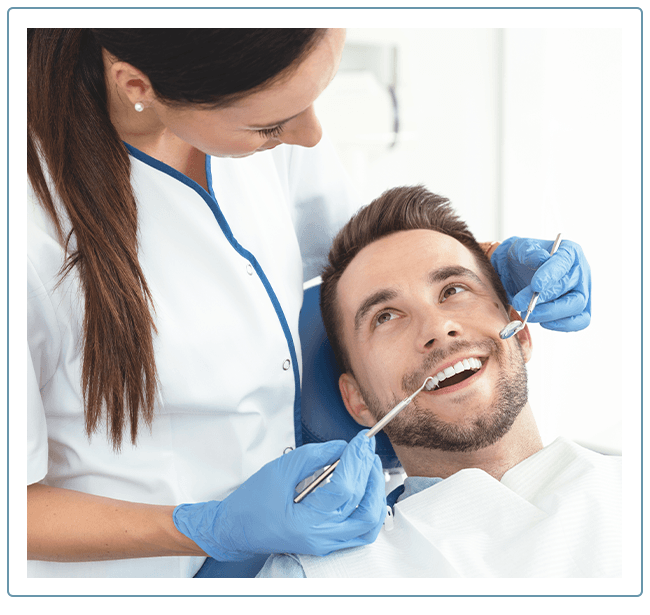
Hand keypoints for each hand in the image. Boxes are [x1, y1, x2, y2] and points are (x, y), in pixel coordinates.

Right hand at [173, 429, 385, 560]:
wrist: (235, 529)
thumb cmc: (250, 504)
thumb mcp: (279, 470)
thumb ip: (313, 456)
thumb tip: (341, 447)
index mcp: (307, 523)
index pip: (345, 489)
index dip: (356, 460)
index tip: (362, 439)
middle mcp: (322, 537)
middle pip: (364, 507)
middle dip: (370, 473)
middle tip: (366, 448)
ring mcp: (327, 543)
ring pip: (368, 524)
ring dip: (375, 493)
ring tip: (368, 466)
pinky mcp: (329, 540)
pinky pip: (361, 529)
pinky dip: (369, 506)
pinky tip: (365, 487)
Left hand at [491, 236, 590, 331]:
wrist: (516, 272)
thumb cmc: (521, 259)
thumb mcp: (519, 249)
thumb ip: (528, 252)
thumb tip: (542, 258)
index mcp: (569, 251)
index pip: (564, 262)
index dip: (551, 275)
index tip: (535, 286)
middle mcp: (580, 271)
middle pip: (570, 287)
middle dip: (544, 298)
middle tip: (520, 303)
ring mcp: (581, 291)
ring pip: (576, 306)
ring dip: (550, 313)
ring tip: (527, 313)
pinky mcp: (578, 309)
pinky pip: (579, 321)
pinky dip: (562, 325)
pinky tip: (543, 322)